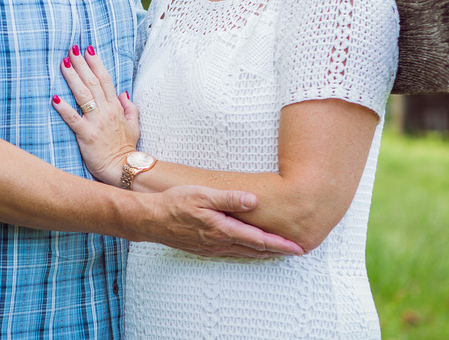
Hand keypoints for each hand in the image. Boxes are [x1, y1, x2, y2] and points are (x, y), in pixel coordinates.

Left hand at [52, 46, 140, 184]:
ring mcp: (96, 122)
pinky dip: (64, 108)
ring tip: (63, 64)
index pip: (105, 80)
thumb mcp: (134, 125)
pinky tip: (54, 98)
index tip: (88, 50)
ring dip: (72, 78)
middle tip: (72, 49)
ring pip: (83, 95)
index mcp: (116, 108)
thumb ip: (129, 107)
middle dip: (81, 64)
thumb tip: (123, 92)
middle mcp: (106, 111)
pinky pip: (73, 119)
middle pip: (92, 82)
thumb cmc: (126, 148)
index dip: (96, 63)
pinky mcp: (86, 135)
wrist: (124, 168)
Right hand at [140, 185, 304, 257]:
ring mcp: (212, 248)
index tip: (298, 247)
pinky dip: (247, 253)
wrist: (150, 220)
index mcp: (223, 229)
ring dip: (264, 253)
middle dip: (278, 251)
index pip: (259, 239)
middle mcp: (220, 242)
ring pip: (244, 253)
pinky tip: (249, 250)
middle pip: (255, 250)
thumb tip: (254, 200)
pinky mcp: (204, 248)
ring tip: (279, 252)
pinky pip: (232, 253)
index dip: (280, 244)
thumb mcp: (203, 194)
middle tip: (297, 251)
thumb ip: (229, 198)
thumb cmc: (175, 203)